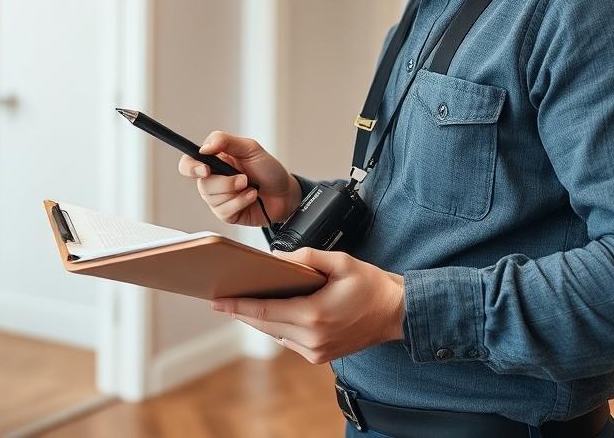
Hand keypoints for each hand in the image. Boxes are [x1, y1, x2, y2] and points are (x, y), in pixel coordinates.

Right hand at [178, 131, 301, 225]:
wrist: (286, 193)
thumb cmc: (268, 169)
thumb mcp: (250, 148)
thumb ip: (225, 141)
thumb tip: (204, 148)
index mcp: (214, 161)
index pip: (189, 163)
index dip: (191, 167)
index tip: (205, 169)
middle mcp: (213, 179)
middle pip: (202, 184)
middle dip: (225, 182)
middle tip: (244, 179)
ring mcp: (218, 198)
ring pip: (212, 198)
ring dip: (236, 192)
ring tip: (251, 187)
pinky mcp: (226, 214)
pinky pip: (224, 211)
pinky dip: (241, 202)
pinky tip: (252, 197)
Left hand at [211, 247, 405, 363]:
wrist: (396, 313)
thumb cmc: (371, 285)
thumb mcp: (340, 261)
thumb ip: (306, 257)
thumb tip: (276, 259)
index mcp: (315, 315)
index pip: (265, 312)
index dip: (237, 306)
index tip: (217, 300)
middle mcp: (312, 338)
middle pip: (264, 325)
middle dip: (241, 311)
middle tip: (219, 298)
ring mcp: (316, 351)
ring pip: (274, 334)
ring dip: (258, 320)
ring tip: (239, 302)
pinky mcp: (319, 356)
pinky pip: (288, 340)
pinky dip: (275, 326)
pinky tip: (267, 312)